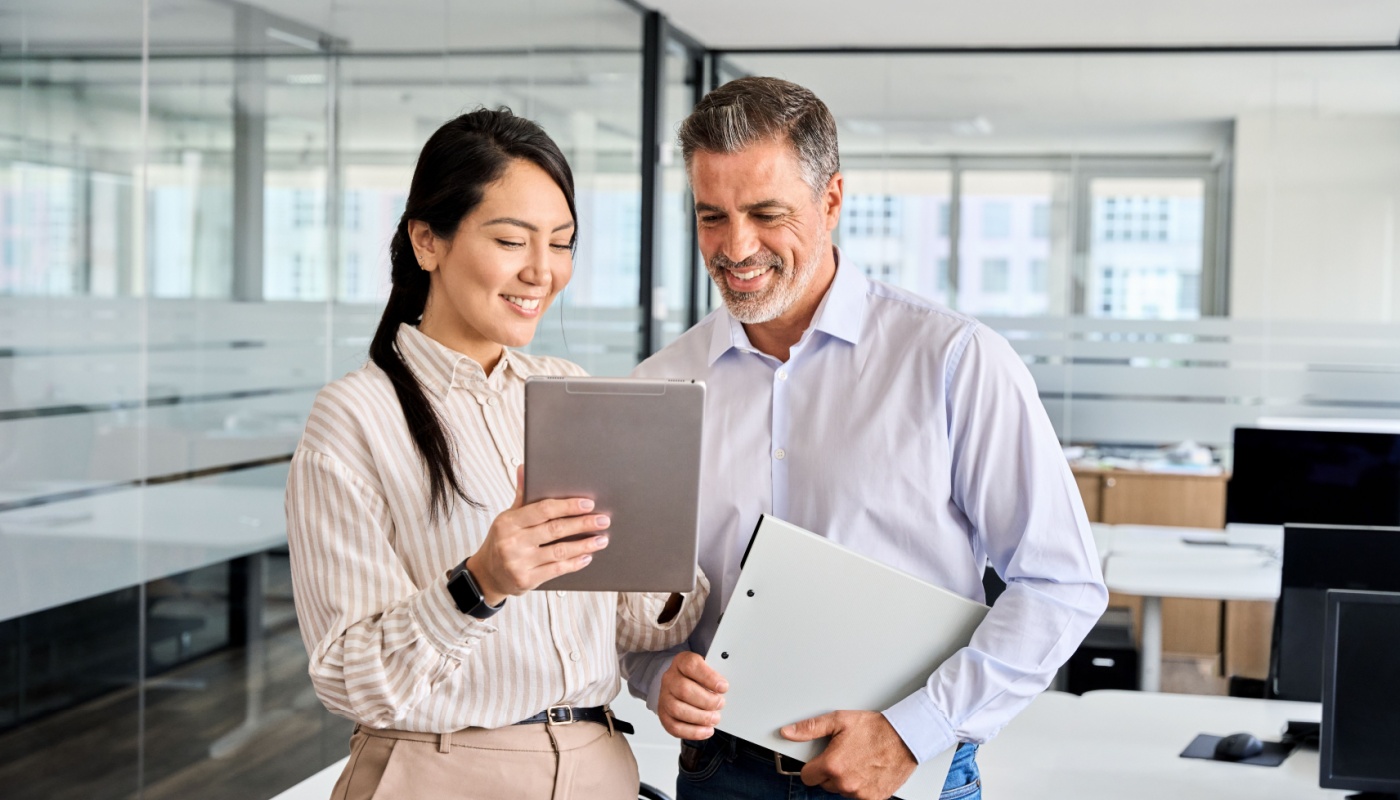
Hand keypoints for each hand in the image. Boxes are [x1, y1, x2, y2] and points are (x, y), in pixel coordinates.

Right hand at [466, 466, 610, 604]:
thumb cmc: (502, 541)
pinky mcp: (527, 580)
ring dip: (584, 545)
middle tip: (603, 520)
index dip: (568, 506)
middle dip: (582, 524)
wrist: (487, 575)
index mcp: (508, 522)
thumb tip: (524, 468)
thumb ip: (522, 496)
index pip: (543, 510)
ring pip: (559, 551)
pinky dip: (575, 563)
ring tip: (602, 539)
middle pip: (555, 529)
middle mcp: (512, 542)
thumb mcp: (507, 518)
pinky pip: (557, 569)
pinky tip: (587, 556)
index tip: (588, 504)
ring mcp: (519, 562)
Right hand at [658, 651, 727, 739]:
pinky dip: (693, 732)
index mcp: (681, 662)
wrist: (680, 684)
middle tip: (720, 704)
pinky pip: (674, 727)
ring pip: (677, 709)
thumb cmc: (697, 677)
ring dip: (700, 717)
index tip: (723, 687)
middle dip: (706, 701)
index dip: (708, 677)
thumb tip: (725, 688)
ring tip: (715, 718)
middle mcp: (670, 679)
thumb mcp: (707, 669)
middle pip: (683, 690)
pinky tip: (706, 730)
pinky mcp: (664, 715)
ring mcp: (664, 697)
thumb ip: (716, 676)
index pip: (691, 666)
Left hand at [780, 711, 916, 799]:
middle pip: (824, 784)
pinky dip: (861, 786)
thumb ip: (810, 728)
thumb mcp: (839, 720)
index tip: (820, 759)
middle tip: (844, 755)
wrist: (905, 737)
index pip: (807, 776)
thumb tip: (788, 732)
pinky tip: (867, 771)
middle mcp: (845, 782)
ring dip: (846, 780)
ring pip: (841, 791)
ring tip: (858, 760)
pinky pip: (858, 796)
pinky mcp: (873, 798)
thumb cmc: (875, 728)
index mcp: (832, 765)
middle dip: (830, 772)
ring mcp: (860, 793)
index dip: (812, 766)